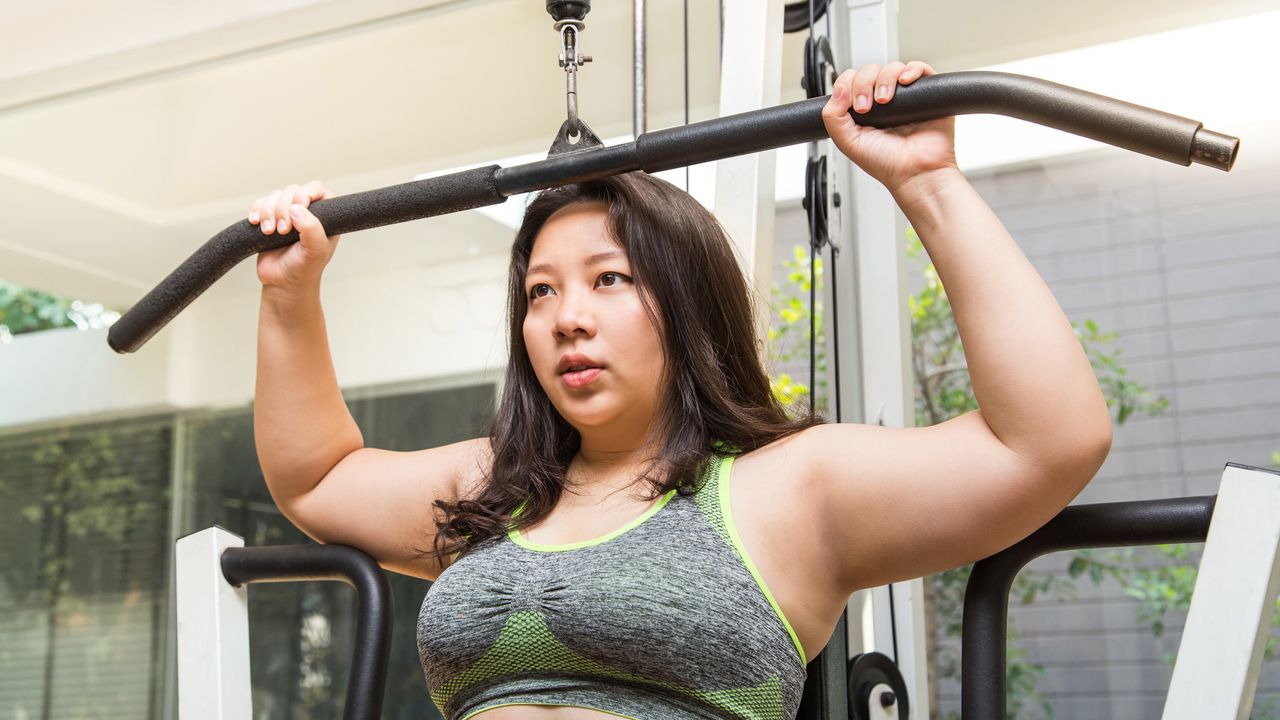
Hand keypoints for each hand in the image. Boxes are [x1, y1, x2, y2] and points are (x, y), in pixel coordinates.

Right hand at [249, 181, 340, 294]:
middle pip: (293, 191)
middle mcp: (307, 212)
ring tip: (269, 232)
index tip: (297, 210)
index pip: (317, 190)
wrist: (282, 283)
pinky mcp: (270, 218)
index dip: (305, 194)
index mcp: (325, 217)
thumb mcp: (315, 252)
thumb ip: (312, 229)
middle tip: (283, 230)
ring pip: (275, 196)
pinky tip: (256, 223)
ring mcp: (287, 214)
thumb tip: (297, 208)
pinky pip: (261, 203)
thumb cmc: (304, 269)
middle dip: (283, 208)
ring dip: (269, 211)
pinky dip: (257, 210)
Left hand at [821, 61, 957, 192]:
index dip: (848, 86)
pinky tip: (905, 81)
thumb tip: (839, 88)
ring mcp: (906, 97)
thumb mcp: (848, 143)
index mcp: (864, 111)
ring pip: (892, 68)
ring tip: (886, 100)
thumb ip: (833, 117)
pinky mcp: (928, 94)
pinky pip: (920, 69)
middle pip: (870, 71)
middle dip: (864, 84)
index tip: (854, 106)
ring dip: (885, 78)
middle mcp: (884, 101)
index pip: (852, 82)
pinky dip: (912, 69)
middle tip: (866, 107)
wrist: (916, 173)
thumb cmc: (887, 164)